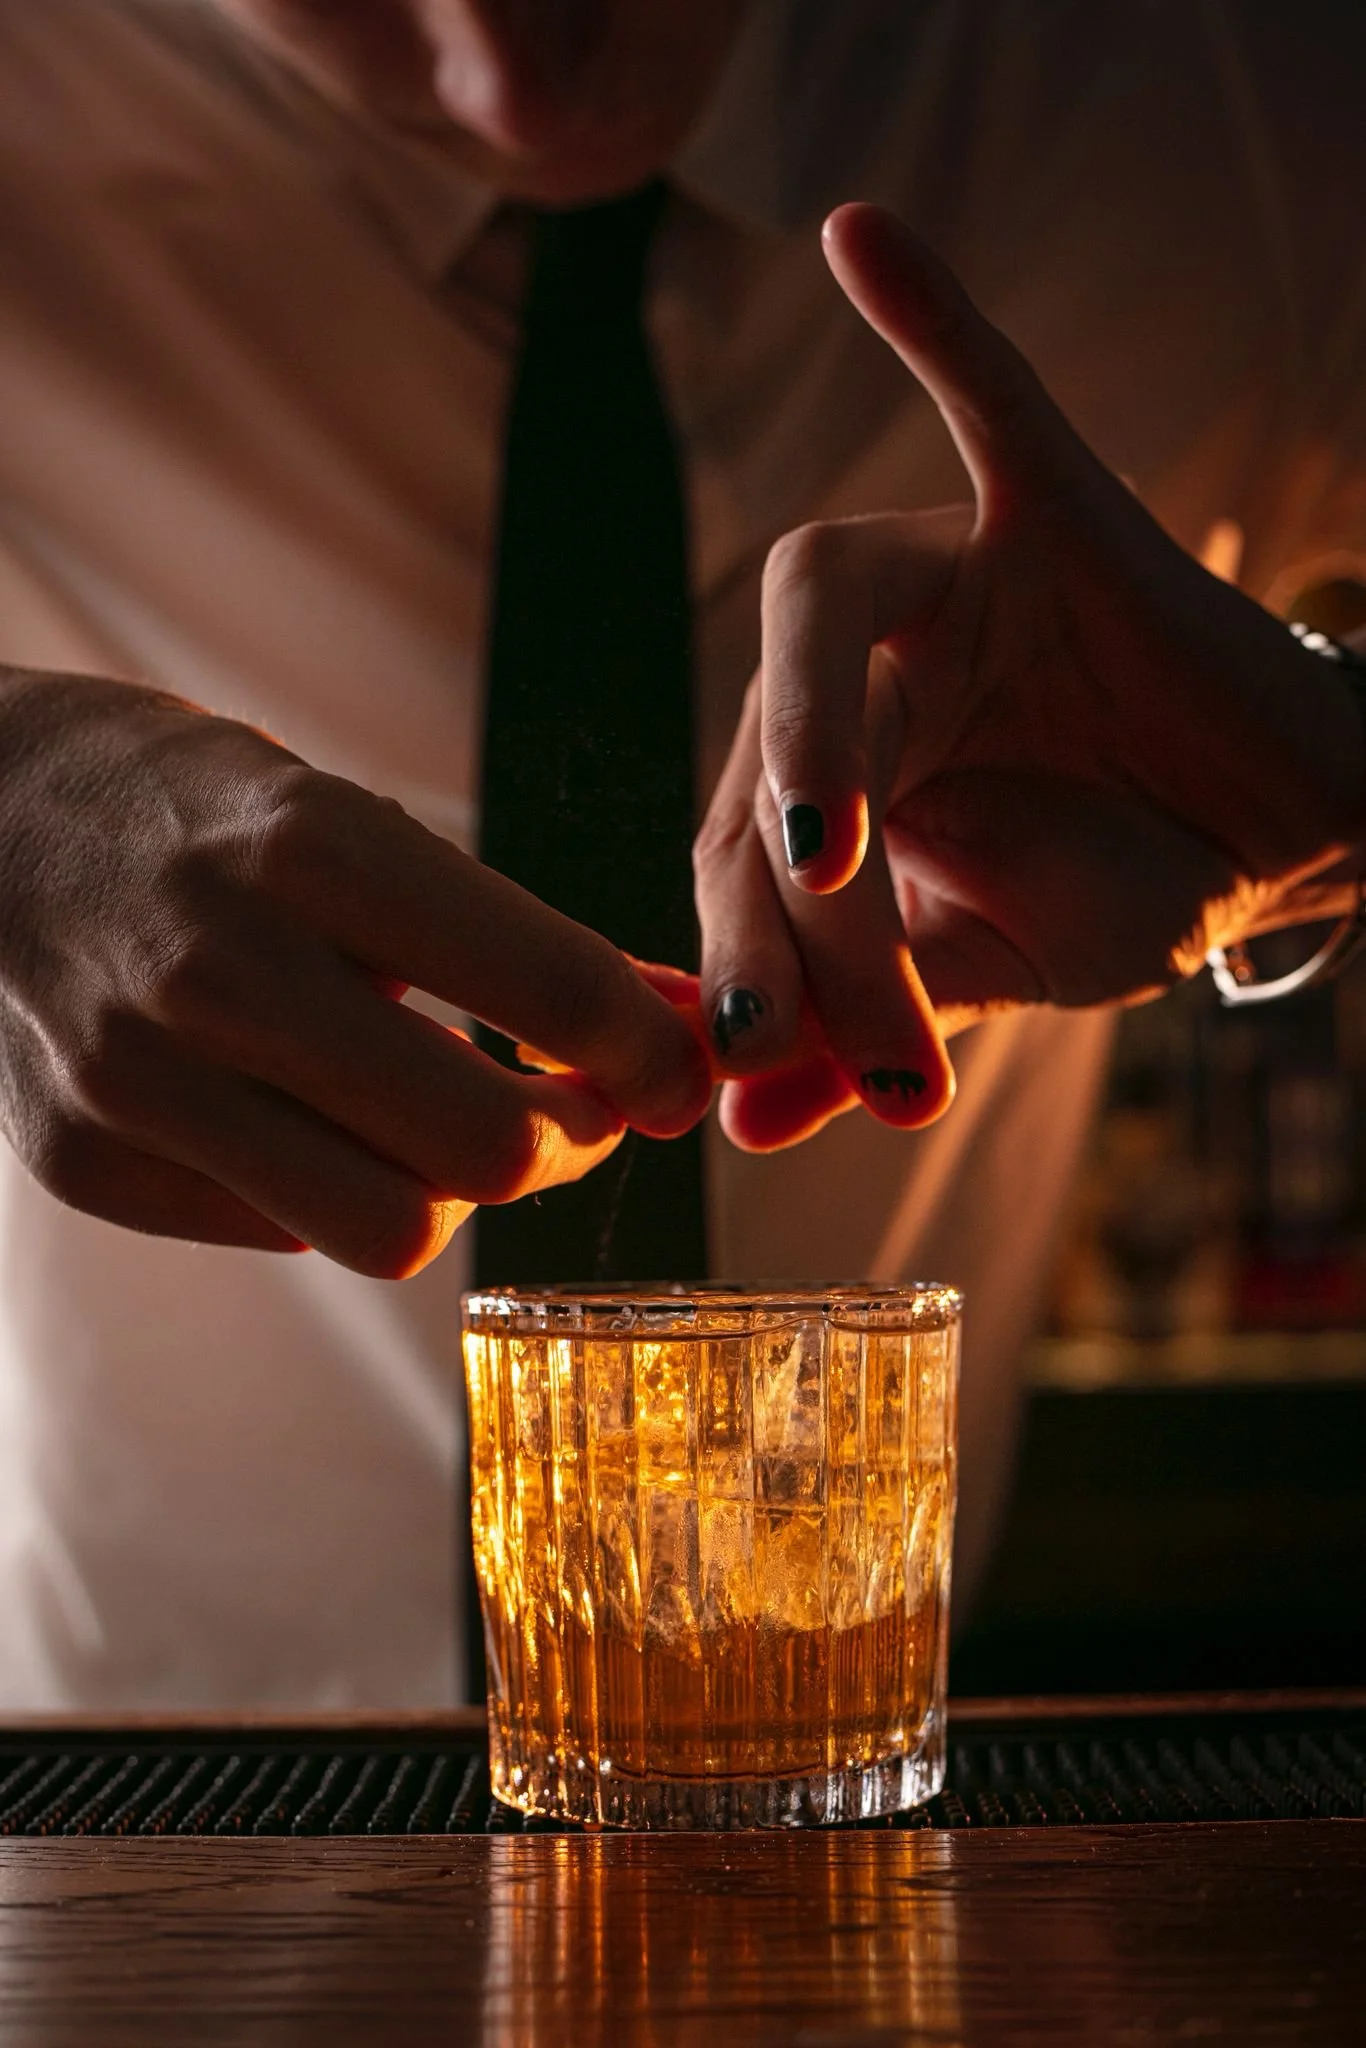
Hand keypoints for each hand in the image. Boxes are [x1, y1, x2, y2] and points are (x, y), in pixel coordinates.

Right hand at [0, 670, 708, 1272]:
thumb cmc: (198, 811)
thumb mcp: (357, 826)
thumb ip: (515, 940)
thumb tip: (681, 1022)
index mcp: (310, 849)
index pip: (552, 991)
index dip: (653, 1052)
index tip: (673, 1068)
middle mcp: (219, 971)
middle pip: (488, 1149)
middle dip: (571, 1140)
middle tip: (576, 1106)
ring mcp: (139, 1082)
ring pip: (393, 1230)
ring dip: (458, 1192)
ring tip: (451, 1127)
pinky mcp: (83, 1163)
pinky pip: (284, 1235)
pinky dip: (332, 1191)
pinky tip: (312, 1121)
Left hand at [695, 203, 1365, 1149]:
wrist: (1277, 835)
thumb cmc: (1115, 885)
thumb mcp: (979, 981)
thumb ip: (856, 1030)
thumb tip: (738, 1125)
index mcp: (812, 773)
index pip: (730, 860)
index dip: (746, 973)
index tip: (768, 1087)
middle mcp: (852, 662)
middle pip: (760, 749)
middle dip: (804, 918)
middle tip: (855, 1042)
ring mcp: (945, 574)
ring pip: (824, 598)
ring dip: (812, 734)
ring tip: (824, 860)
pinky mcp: (1048, 509)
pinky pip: (988, 390)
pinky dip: (934, 316)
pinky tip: (862, 237)